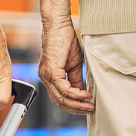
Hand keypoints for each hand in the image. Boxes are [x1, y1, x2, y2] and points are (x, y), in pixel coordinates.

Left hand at [38, 0, 94, 114]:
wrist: (59, 24)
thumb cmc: (65, 39)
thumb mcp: (73, 64)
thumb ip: (76, 79)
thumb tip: (82, 92)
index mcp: (50, 77)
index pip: (60, 98)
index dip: (74, 105)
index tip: (87, 107)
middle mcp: (45, 77)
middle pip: (59, 102)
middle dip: (76, 109)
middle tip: (90, 110)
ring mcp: (47, 75)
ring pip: (61, 98)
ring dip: (77, 104)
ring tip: (90, 105)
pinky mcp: (51, 70)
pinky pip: (63, 88)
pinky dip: (76, 94)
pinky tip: (85, 95)